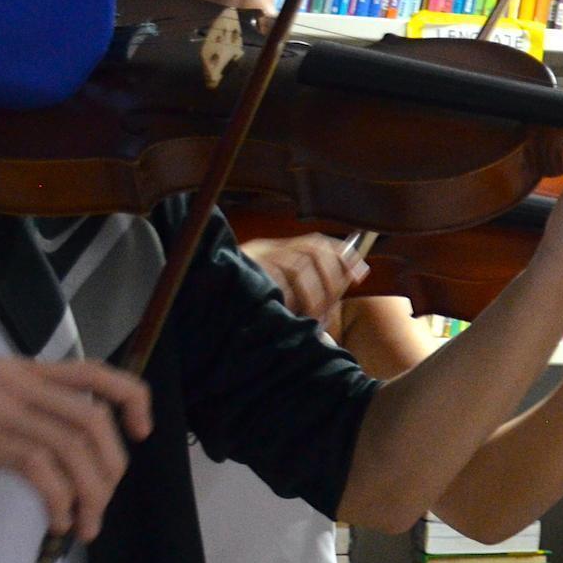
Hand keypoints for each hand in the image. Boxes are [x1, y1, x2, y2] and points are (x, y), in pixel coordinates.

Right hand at [0, 355, 154, 541]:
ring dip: (91, 493)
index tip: (143, 432)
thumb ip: (36, 409)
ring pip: (71, 447)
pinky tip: (59, 520)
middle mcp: (14, 381)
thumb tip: (90, 448)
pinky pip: (41, 469)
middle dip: (112, 465)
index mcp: (23, 369)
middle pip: (91, 418)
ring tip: (87, 523)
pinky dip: (60, 500)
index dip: (131, 398)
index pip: (94, 371)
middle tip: (107, 499)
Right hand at [243, 232, 365, 320]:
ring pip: (297, 267)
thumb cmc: (250, 314)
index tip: (361, 273)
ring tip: (315, 320)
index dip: (341, 256)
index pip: (315, 243)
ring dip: (314, 296)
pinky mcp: (242, 273)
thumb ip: (315, 286)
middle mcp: (261, 250)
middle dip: (330, 282)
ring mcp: (249, 259)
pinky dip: (291, 300)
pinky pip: (275, 282)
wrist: (202, 317)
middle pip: (311, 253)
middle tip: (331, 310)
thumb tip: (359, 270)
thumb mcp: (285, 296)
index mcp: (272, 250)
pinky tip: (294, 316)